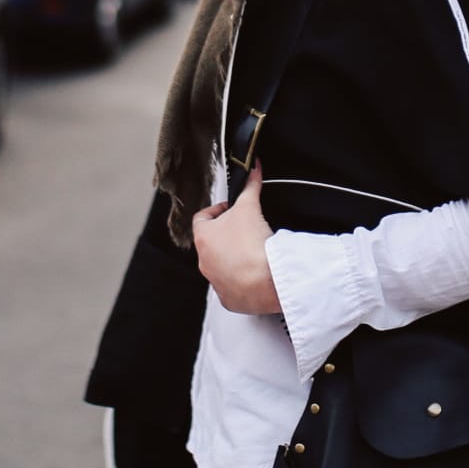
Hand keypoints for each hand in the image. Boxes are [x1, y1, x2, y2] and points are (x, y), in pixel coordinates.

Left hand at [192, 163, 281, 314]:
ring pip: (221, 266)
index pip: (202, 219)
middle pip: (211, 243)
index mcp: (203, 238)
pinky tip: (256, 273)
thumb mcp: (250, 207)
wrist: (266, 281)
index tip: (231, 210)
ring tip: (253, 252)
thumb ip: (250, 186)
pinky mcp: (229, 299)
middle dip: (227, 235)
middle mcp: (204, 261)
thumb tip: (254, 168)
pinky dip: (242, 280)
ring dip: (233, 258)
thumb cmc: (251, 245)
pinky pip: (233, 287)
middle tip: (245, 230)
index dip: (216, 211)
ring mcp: (216, 282)